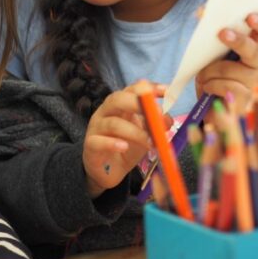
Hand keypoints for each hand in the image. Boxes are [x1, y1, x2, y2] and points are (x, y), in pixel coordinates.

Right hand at [83, 82, 169, 197]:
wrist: (108, 170)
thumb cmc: (128, 146)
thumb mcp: (146, 134)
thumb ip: (156, 125)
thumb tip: (167, 120)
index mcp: (121, 104)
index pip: (133, 89)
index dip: (150, 88)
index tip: (167, 91)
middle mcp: (106, 111)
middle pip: (118, 99)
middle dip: (137, 103)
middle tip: (156, 113)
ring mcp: (96, 127)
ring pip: (113, 123)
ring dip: (135, 132)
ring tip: (150, 142)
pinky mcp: (90, 145)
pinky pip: (99, 141)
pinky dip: (113, 144)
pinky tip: (124, 147)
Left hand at [195, 13, 257, 114]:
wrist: (211, 107)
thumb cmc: (213, 76)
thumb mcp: (213, 55)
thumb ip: (214, 38)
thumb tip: (201, 13)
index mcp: (252, 49)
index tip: (250, 16)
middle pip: (253, 50)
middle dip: (238, 41)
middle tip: (222, 33)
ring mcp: (254, 84)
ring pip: (230, 69)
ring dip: (209, 72)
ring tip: (204, 77)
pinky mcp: (246, 100)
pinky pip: (228, 87)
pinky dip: (212, 86)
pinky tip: (208, 88)